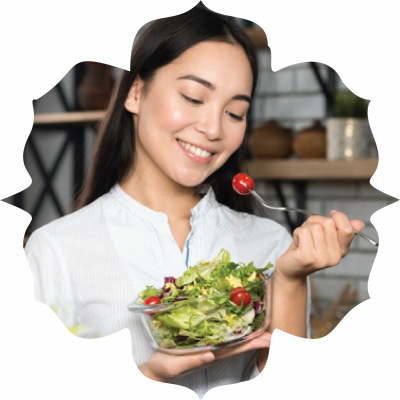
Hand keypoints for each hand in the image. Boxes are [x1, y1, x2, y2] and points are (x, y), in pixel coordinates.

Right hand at [140, 331, 272, 382]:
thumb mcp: (176, 365)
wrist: (156, 372)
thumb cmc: (164, 368)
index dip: (251, 344)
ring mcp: (208, 349)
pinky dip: (232, 333)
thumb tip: (212, 355)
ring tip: (262, 330)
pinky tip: (236, 327)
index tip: (266, 338)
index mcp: (209, 356)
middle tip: (272, 334)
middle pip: (238, 345)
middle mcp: (212, 352)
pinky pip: (220, 338)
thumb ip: (193, 360)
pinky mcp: (201, 345)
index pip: (235, 349)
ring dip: (247, 336)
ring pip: (232, 342)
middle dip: (255, 340)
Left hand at [276, 211, 364, 280]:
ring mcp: (321, 258)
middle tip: (309, 232)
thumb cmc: (307, 250)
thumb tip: (359, 223)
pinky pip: (303, 231)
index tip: (331, 214)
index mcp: (342, 251)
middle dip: (315, 221)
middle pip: (328, 222)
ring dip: (304, 227)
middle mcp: (334, 256)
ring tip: (303, 238)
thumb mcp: (326, 239)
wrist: (292, 270)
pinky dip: (297, 232)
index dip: (339, 217)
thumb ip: (340, 229)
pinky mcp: (306, 257)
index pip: (347, 229)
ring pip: (314, 226)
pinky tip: (298, 242)